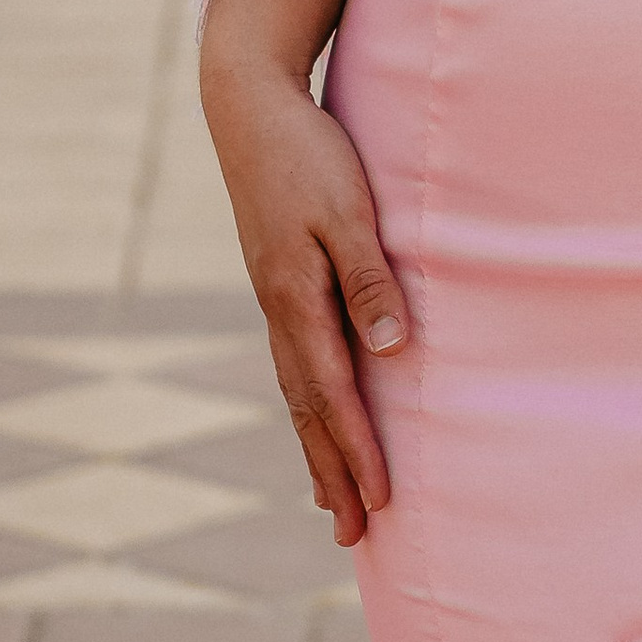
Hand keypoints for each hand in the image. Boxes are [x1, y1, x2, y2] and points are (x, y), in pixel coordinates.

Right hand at [200, 54, 408, 546]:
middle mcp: (279, 309)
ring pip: (296, 388)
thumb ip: (370, 279)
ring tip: (331, 497)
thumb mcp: (348, 210)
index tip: (381, 501)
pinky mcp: (275, 280)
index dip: (359, 448)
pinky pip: (292, 360)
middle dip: (331, 471)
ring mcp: (272, 296)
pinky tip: (316, 411)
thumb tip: (392, 351)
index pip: (334, 392)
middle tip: (352, 534)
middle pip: (308, 407)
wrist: (249, 107)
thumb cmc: (309, 153)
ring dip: (316, 445)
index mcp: (297, 298)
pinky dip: (305, 401)